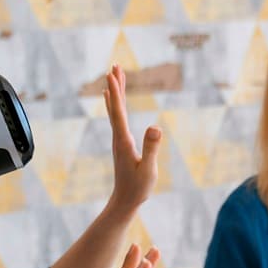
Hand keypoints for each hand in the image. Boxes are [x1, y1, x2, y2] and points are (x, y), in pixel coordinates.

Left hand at [104, 64, 161, 209]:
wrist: (125, 201)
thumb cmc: (138, 188)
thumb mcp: (148, 169)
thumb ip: (151, 148)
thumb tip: (156, 127)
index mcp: (124, 141)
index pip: (119, 112)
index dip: (116, 92)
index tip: (112, 74)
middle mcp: (118, 137)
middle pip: (115, 106)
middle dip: (115, 85)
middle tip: (113, 65)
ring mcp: (119, 139)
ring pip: (116, 110)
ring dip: (116, 92)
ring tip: (115, 75)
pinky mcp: (123, 143)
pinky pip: (119, 118)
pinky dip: (117, 104)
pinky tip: (114, 99)